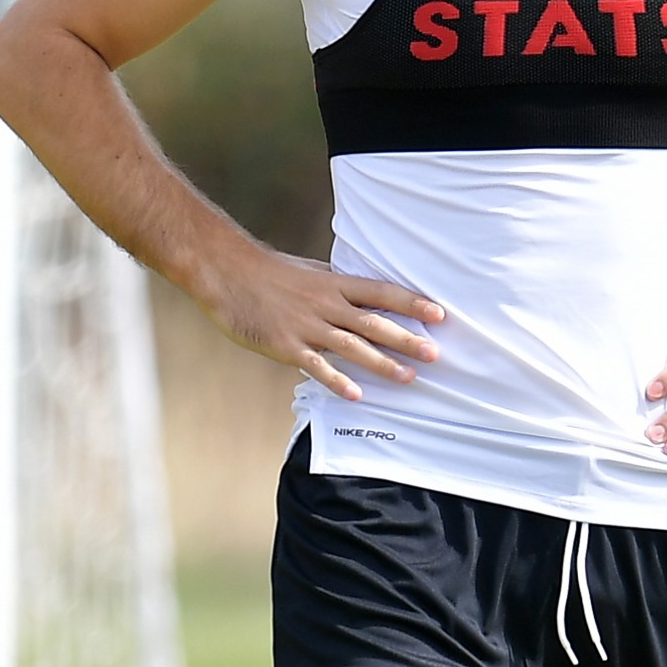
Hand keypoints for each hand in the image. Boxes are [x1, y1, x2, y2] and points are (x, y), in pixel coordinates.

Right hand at [202, 250, 443, 401]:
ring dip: (382, 363)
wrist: (227, 273)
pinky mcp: (286, 345)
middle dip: (406, 338)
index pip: (381, 292)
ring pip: (351, 346)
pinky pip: (316, 366)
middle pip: (373, 322)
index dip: (412, 303)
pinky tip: (356, 394)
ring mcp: (306, 326)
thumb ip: (338, 287)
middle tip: (435, 353)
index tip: (440, 314)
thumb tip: (367, 296)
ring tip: (409, 377)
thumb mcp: (311, 272)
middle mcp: (326, 303)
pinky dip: (336, 380)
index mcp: (334, 283)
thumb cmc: (270, 272)